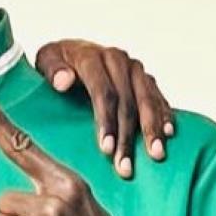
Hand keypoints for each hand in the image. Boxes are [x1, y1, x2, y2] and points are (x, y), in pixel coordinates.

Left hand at [35, 39, 173, 178]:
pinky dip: (165, 116)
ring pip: (148, 101)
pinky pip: (159, 98)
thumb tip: (63, 82)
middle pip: (128, 102)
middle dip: (128, 136)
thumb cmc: (56, 63)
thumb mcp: (46, 61)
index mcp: (93, 57)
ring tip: (155, 155)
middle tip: (126, 165)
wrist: (70, 51)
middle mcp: (119, 61)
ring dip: (152, 130)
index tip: (106, 149)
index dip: (107, 122)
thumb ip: (52, 71)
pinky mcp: (145, 79)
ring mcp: (135, 70)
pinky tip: (169, 135)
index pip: (104, 93)